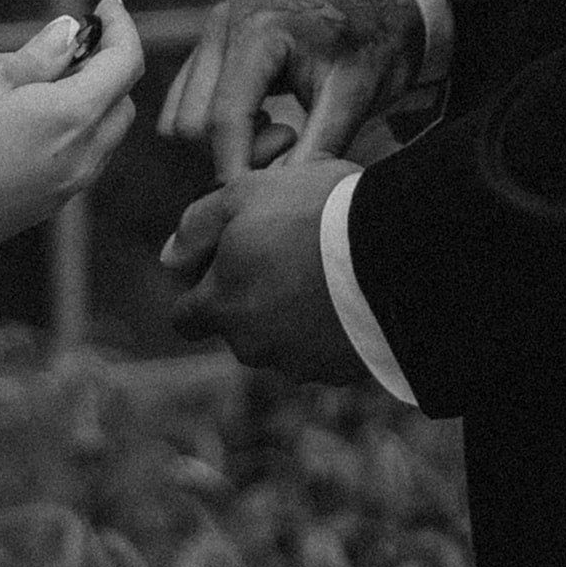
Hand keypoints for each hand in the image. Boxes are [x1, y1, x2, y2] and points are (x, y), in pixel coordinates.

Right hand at [0, 0, 143, 253]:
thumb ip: (38, 54)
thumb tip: (69, 34)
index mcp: (74, 115)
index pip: (127, 63)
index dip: (122, 28)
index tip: (107, 7)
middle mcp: (85, 155)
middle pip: (122, 101)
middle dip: (107, 68)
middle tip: (69, 47)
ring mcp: (70, 186)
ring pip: (105, 136)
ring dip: (92, 104)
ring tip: (46, 85)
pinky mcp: (50, 206)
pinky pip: (83, 161)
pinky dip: (75, 134)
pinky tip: (34, 123)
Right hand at [157, 0, 424, 181]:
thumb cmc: (371, 42)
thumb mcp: (354, 96)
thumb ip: (317, 147)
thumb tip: (278, 199)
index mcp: (258, 30)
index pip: (224, 118)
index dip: (236, 169)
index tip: (259, 203)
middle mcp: (221, 26)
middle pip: (190, 124)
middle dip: (231, 154)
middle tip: (290, 145)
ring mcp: (208, 33)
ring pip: (177, 119)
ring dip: (218, 144)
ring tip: (276, 132)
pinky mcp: (206, 46)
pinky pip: (183, 105)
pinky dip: (213, 129)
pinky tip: (259, 120)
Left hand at [161, 159, 370, 384]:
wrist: (396, 250)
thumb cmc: (313, 213)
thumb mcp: (244, 194)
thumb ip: (197, 226)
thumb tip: (169, 258)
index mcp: (221, 306)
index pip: (186, 319)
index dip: (199, 291)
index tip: (226, 265)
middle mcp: (254, 345)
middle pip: (240, 329)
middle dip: (254, 301)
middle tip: (289, 256)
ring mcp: (301, 364)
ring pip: (285, 342)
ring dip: (296, 317)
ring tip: (328, 272)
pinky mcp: (345, 371)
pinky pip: (328, 351)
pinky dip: (334, 329)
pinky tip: (355, 294)